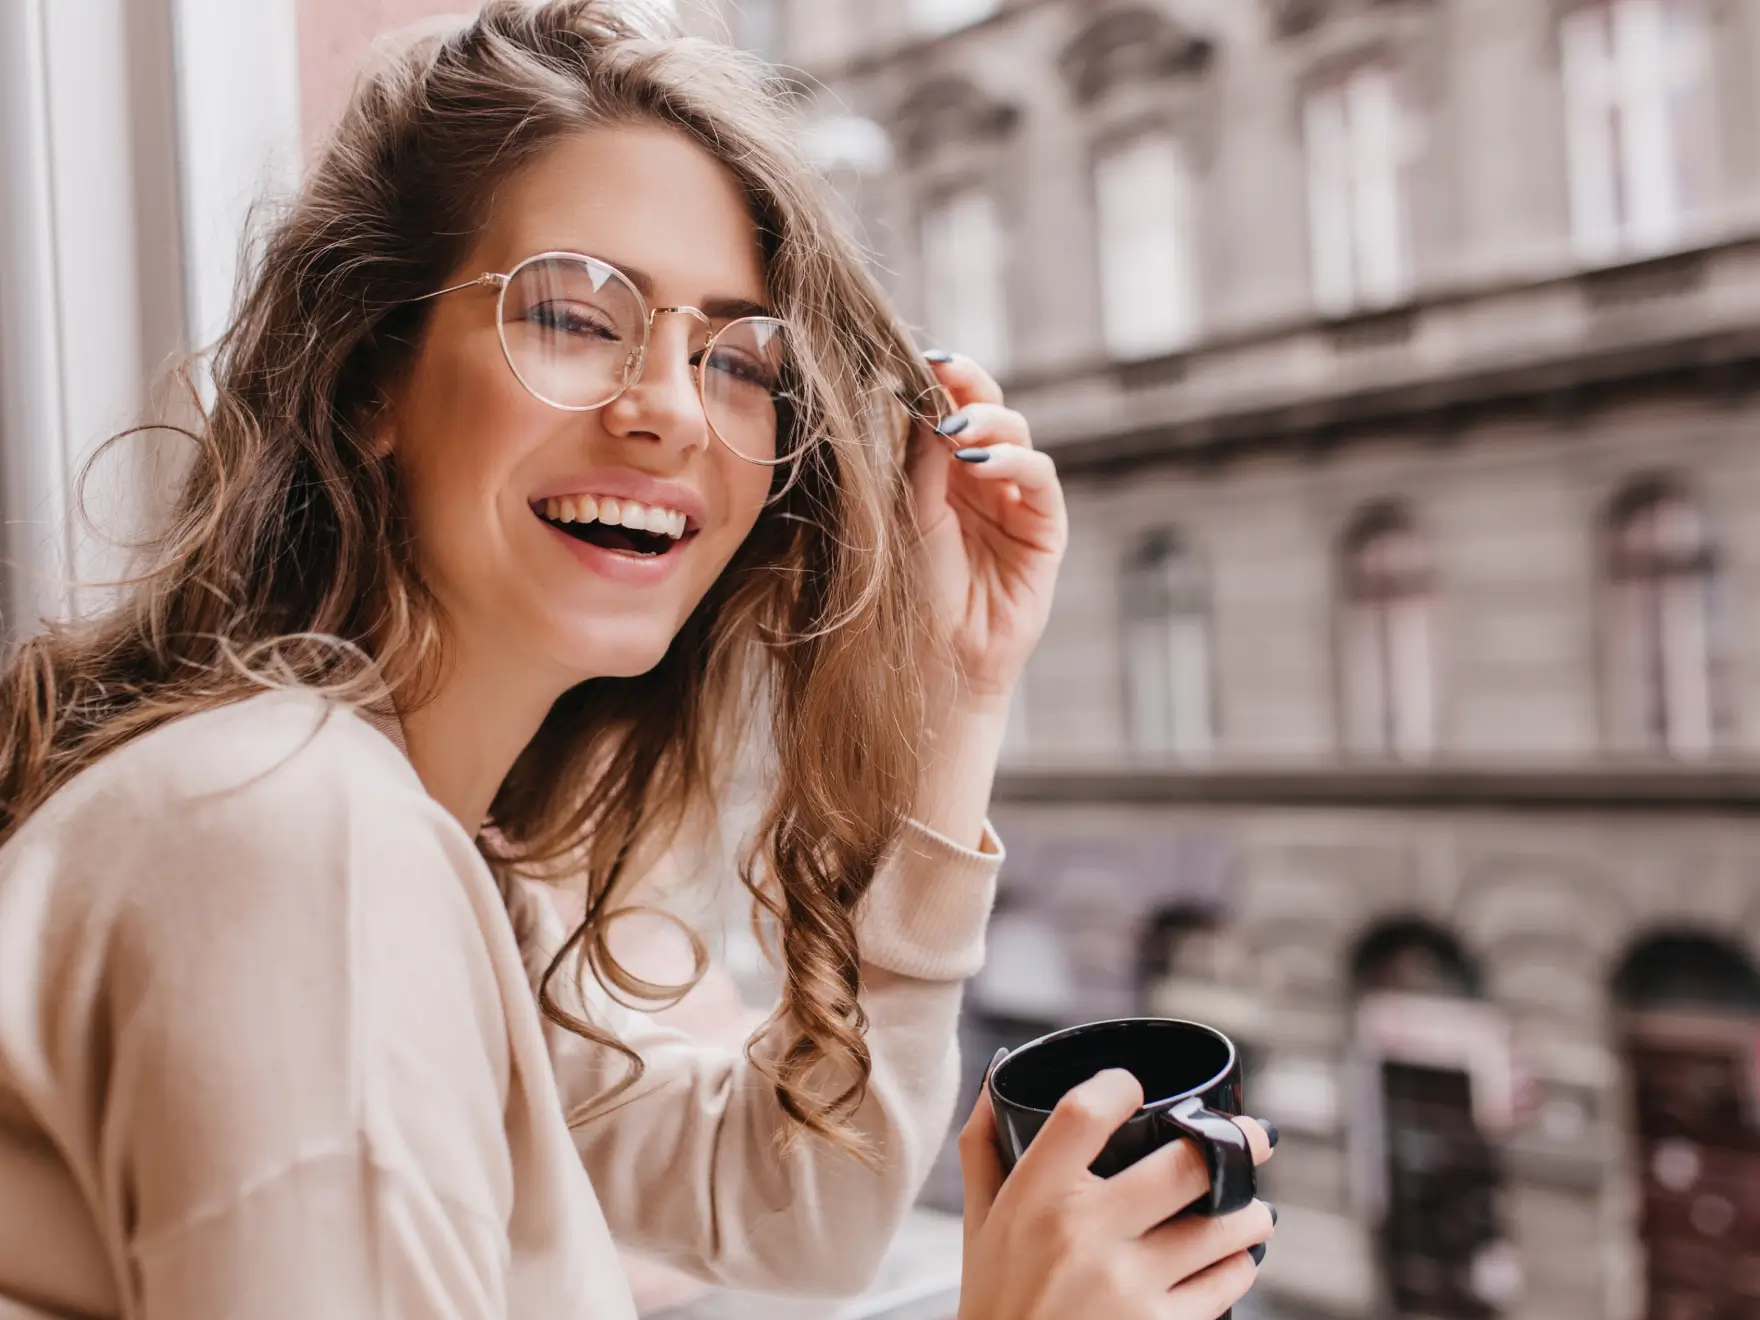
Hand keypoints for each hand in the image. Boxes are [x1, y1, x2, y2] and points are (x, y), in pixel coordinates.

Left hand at [909, 353, 1067, 705]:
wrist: (939, 659)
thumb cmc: (913, 593)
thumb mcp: (907, 514)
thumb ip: (920, 458)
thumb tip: (925, 397)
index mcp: (940, 469)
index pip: (948, 407)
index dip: (941, 379)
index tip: (920, 356)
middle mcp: (981, 477)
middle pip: (988, 408)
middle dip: (970, 383)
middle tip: (946, 371)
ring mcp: (1016, 499)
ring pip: (1017, 434)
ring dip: (989, 422)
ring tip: (958, 429)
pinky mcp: (1045, 528)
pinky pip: (1041, 478)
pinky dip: (1016, 461)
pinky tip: (984, 463)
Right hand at [955, 1069, 1276, 1319]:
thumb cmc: (998, 1300)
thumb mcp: (977, 1224)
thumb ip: (985, 1148)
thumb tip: (999, 1081)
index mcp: (1033, 1196)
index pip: (1084, 1113)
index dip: (1119, 1086)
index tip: (1135, 1089)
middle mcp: (1083, 1233)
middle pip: (1183, 1164)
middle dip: (1235, 1144)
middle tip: (1253, 1138)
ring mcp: (1126, 1285)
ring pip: (1222, 1227)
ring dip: (1248, 1213)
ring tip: (1251, 1210)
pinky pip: (1225, 1283)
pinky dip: (1238, 1266)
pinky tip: (1232, 1260)